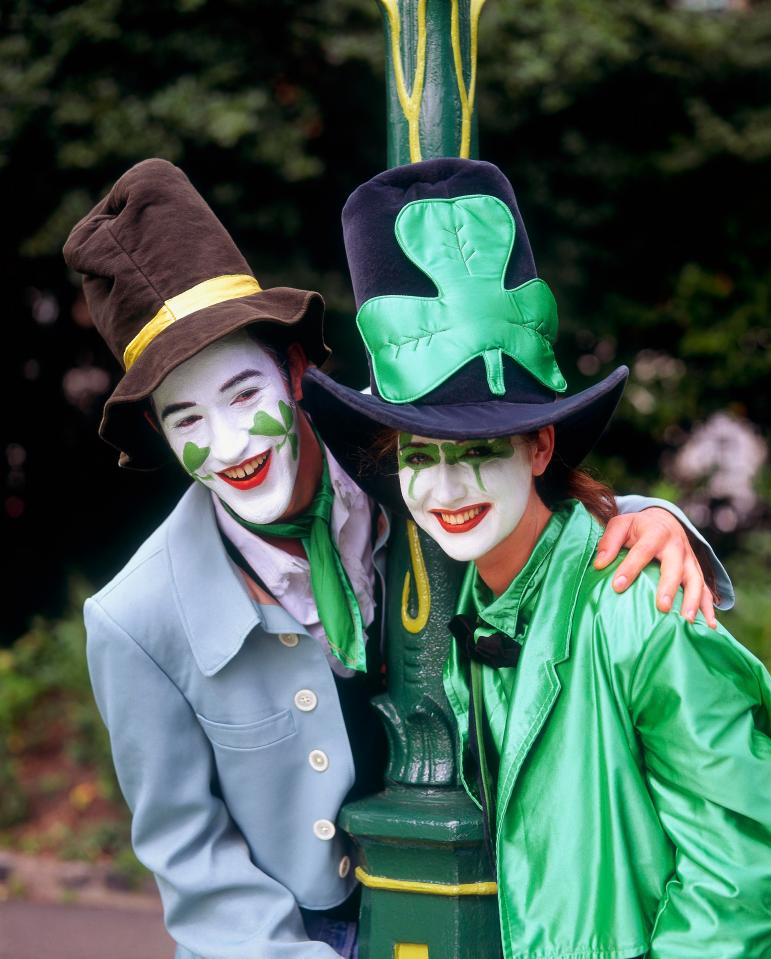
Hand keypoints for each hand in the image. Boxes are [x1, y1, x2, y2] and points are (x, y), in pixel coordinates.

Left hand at [594, 508, 717, 628]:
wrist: (664, 520)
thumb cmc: (637, 527)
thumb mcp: (620, 525)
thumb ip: (609, 542)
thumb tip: (599, 564)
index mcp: (656, 533)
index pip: (643, 551)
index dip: (630, 568)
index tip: (617, 586)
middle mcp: (676, 546)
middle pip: (675, 567)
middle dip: (669, 587)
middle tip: (662, 607)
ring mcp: (690, 560)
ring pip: (695, 580)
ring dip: (693, 601)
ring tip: (687, 621)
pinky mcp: (696, 571)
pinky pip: (706, 590)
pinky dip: (708, 608)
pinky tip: (710, 626)